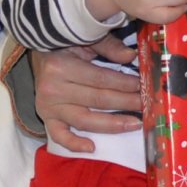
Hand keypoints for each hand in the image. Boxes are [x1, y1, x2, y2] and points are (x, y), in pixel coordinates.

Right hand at [34, 37, 144, 154]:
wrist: (39, 55)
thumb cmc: (64, 46)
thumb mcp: (84, 39)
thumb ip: (108, 47)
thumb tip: (131, 56)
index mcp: (62, 66)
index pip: (101, 79)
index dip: (124, 84)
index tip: (143, 87)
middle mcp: (53, 88)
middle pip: (97, 100)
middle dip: (126, 103)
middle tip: (147, 106)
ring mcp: (48, 106)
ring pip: (84, 120)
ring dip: (112, 124)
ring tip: (135, 124)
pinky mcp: (45, 118)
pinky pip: (59, 135)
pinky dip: (74, 144)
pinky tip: (91, 148)